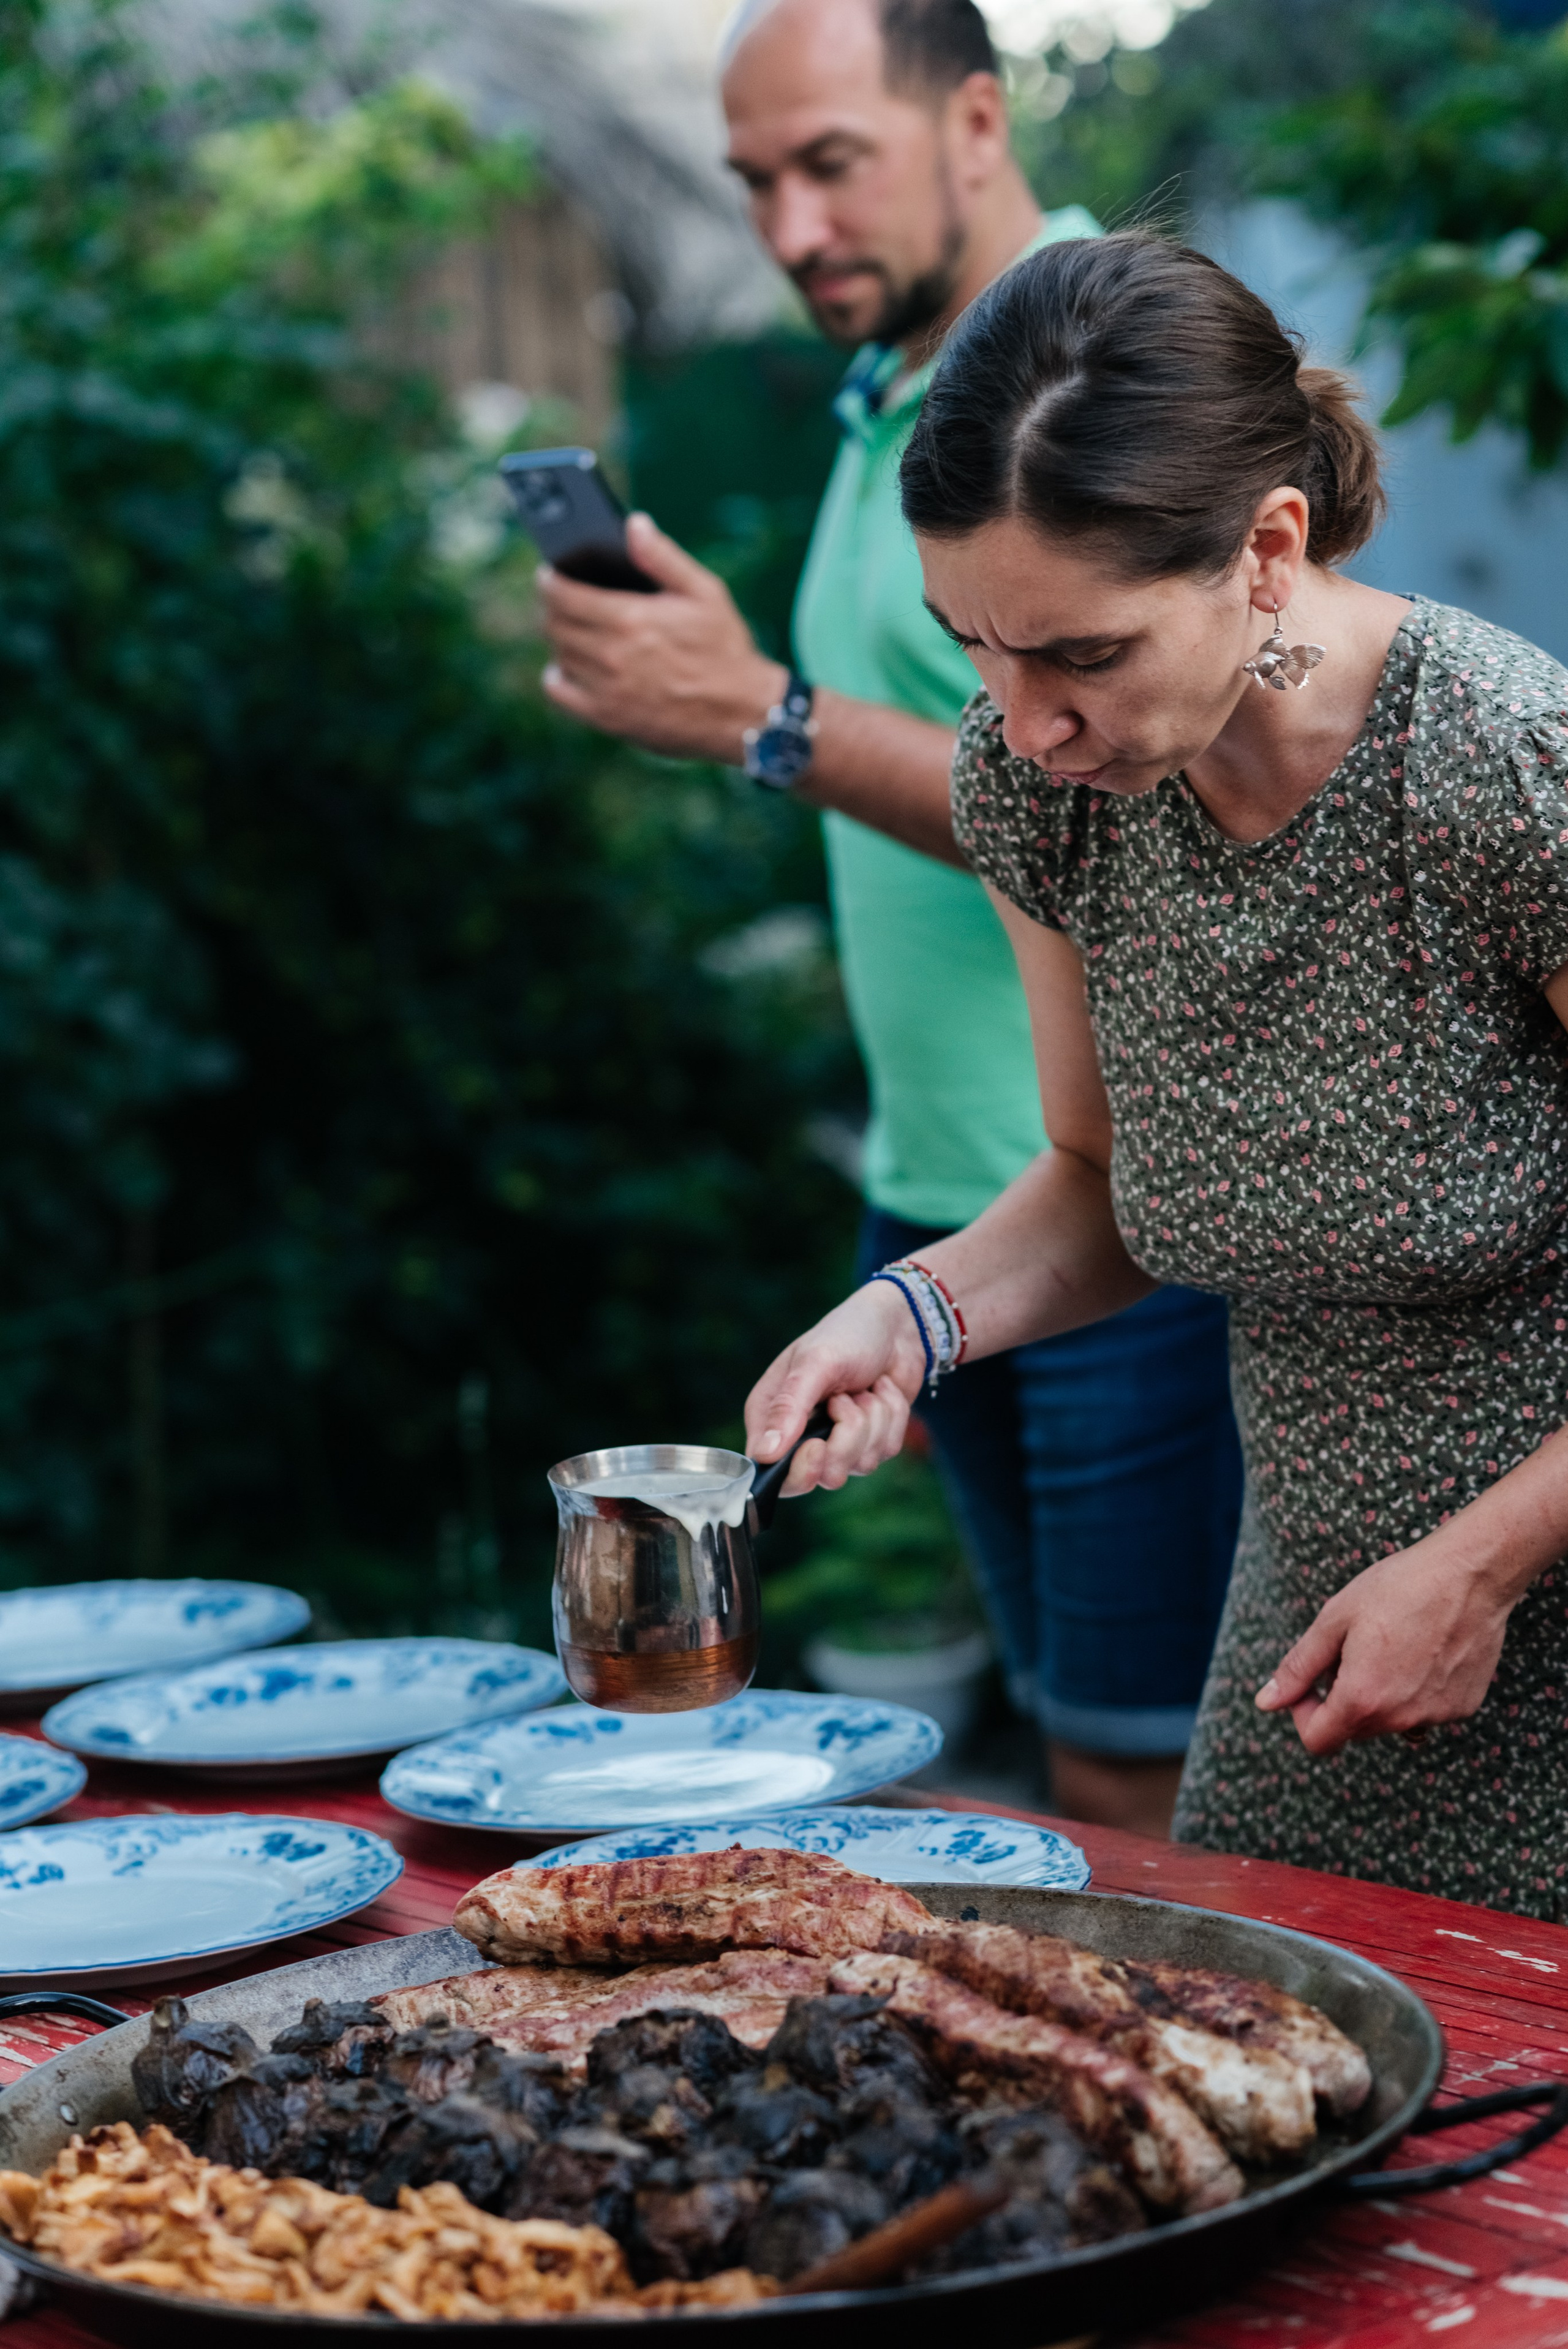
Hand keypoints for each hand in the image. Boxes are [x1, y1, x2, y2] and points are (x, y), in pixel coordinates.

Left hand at [539, 513, 784, 762]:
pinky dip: (557, 676)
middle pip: (554, 624)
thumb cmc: (725, 648)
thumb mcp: (705, 593)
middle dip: (552, 606)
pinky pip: (559, 693)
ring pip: (558, 654)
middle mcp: (612, 655)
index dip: (550, 580)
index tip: (549, 573)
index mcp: (632, 618)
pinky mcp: (608, 718)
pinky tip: (571, 666)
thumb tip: (633, 525)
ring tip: (574, 628)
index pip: (564, 594)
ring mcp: (607, 690)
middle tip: (561, 599)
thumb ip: (663, 558)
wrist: (741, 714)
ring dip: (560, 638)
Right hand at [745, 1285, 930, 1497]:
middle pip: (820, 1476)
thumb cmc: (848, 1333)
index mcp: (772, 1415)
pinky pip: (885, 1451)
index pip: (772, 1471)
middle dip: (846, 1440)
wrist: (898, 1324)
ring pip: (859, 1465)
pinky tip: (883, 1390)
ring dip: (873, 1420)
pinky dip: (892, 1418)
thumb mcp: (814, 1362)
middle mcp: (801, 1434)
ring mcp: (838, 1441)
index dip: (800, 1470)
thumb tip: (764, 1454)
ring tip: (865, 1388)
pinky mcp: (871, 1441)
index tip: (819, 1444)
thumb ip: (788, 1407)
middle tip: (847, 1402)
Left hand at [1253, 1531, 1516, 1755]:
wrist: (1470, 1574)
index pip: (1318, 1741)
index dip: (1303, 1714)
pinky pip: (1425, 1710)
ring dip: (1381, 1696)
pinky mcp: (1463, 1707)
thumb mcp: (1335, 1620)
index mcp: (1362, 1699)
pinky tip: (1425, 1650)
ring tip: (1393, 1645)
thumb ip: (1298, 1668)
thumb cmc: (1398, 1588)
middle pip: (1354, 1729)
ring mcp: (1436, 1717)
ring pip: (1391, 1721)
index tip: (1311, 1682)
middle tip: (1355, 1648)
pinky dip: (1416, 1690)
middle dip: (1343, 1698)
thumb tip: (1265, 1703)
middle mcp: (1401, 1719)